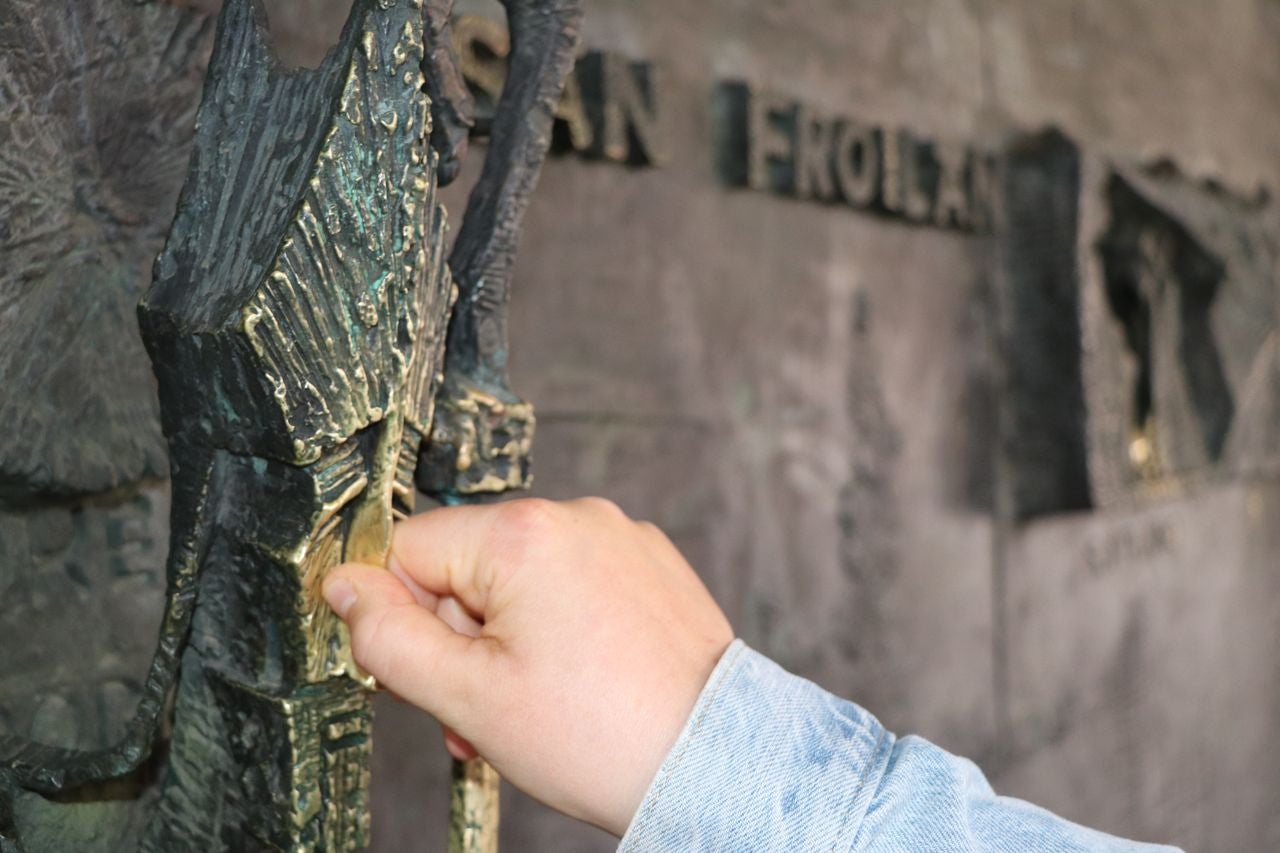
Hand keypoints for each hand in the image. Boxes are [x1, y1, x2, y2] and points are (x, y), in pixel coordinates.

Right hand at [322, 497, 733, 836]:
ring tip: (533, 707)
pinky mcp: (649, 564)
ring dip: (506, 642)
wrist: (714, 761)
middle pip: (465, 567)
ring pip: (519, 581)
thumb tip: (343, 587)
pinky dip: (560, 629)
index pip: (408, 550)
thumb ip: (388, 637)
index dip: (403, 618)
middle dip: (461, 641)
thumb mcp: (467, 697)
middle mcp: (576, 516)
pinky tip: (579, 684)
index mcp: (523, 535)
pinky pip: (573, 585)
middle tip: (484, 710)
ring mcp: (620, 537)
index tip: (431, 674)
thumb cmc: (602, 737)